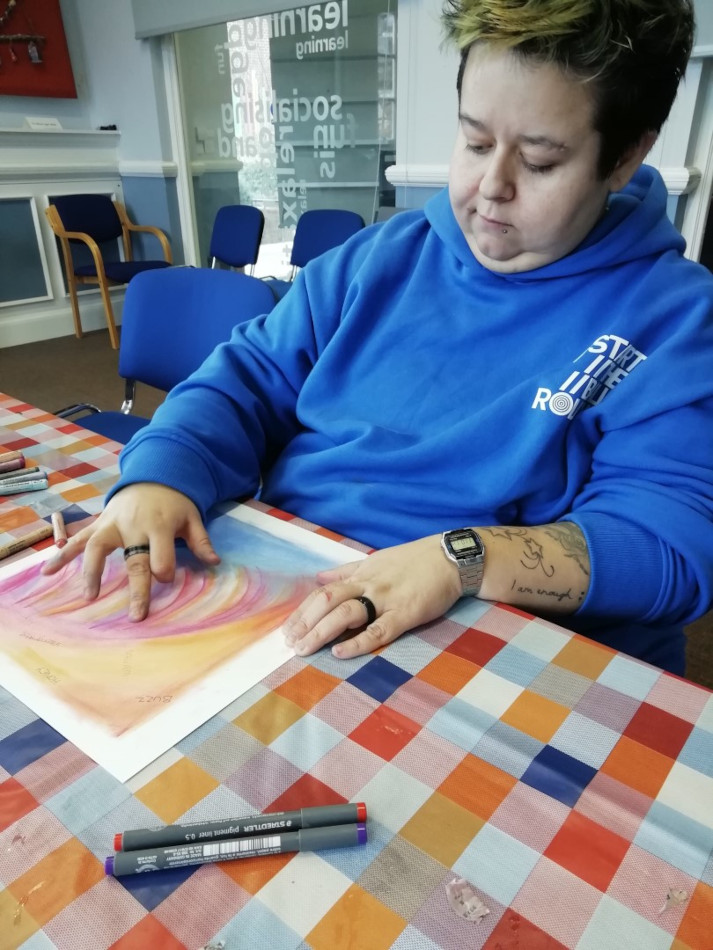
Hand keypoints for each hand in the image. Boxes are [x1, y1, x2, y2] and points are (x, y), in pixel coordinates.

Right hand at [41, 483, 219, 620]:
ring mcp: (112, 524)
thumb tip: (215, 562)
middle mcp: (132, 526)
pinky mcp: (98, 524)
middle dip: (136, 588)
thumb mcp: (192, 517)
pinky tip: (46, 572)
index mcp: (158, 525)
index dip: (164, 569)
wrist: (152, 474)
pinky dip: (62, 554)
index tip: (166, 579)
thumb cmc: (174, 502)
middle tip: (136, 616)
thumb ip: (200, 541)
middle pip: (133, 560)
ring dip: (91, 572)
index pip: (161, 555)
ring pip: (97, 548)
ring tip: (88, 596)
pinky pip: (77, 539)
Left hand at [283, 535, 462, 658]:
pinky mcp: (405, 614)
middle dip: (305, 623)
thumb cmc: (414, 561)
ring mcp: (386, 599)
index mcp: (360, 574)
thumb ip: (346, 571)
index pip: (323, 591)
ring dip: (321, 632)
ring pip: (346, 614)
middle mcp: (368, 585)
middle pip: (328, 601)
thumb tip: (318, 576)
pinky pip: (379, 630)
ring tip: (304, 649)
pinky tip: (340, 652)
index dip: (303, 610)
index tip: (287, 628)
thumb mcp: (376, 560)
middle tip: (289, 643)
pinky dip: (358, 642)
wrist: (451, 559)